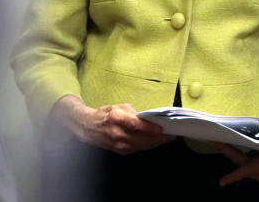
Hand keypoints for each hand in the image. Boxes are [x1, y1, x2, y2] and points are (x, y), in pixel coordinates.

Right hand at [51, 96, 173, 154]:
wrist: (87, 127)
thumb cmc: (104, 114)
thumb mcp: (118, 107)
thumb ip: (133, 113)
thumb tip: (148, 119)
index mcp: (116, 118)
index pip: (137, 125)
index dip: (151, 128)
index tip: (163, 128)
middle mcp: (117, 133)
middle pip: (143, 138)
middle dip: (159, 138)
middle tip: (171, 135)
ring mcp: (118, 144)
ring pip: (142, 145)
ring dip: (155, 143)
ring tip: (166, 139)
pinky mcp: (120, 151)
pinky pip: (138, 149)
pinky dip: (147, 145)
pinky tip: (154, 142)